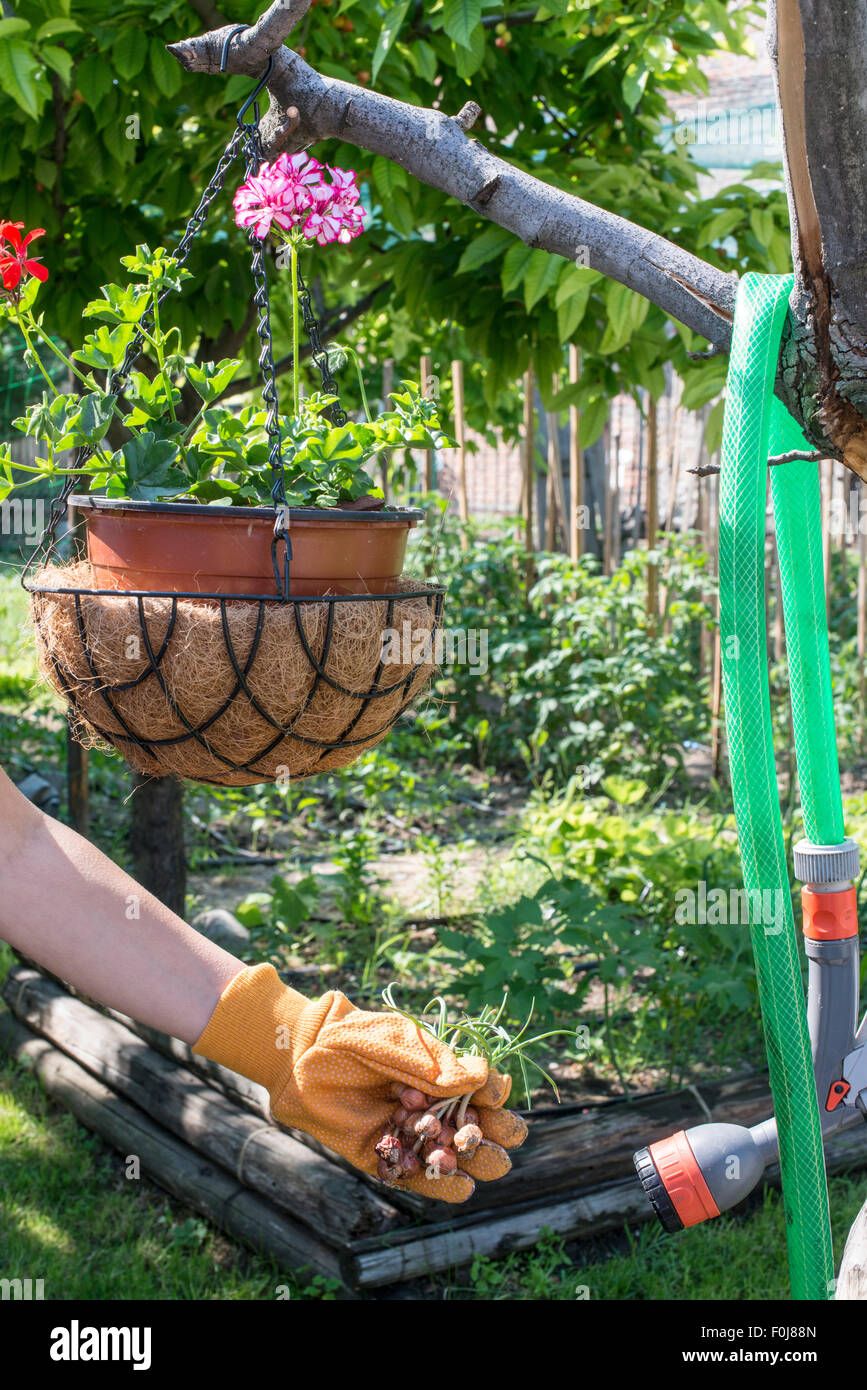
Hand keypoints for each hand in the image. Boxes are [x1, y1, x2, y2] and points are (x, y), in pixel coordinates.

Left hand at [193, 964, 527, 1201]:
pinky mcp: (387, 1157)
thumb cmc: (355, 1039)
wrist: (302, 1059)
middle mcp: (435, 1109)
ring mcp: (412, 1135)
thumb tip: (488, 1078)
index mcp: (445, 1076)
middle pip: (482, 1134)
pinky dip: (439, 1185)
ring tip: (451, 1155)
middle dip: (488, 1138)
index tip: (488, 1098)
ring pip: (455, 1162)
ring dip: (464, 1163)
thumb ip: (439, 1066)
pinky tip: (455, 1183)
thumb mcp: (401, 1042)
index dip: (496, 1100)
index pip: (489, 1094)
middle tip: (471, 1134)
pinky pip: (420, 1179)